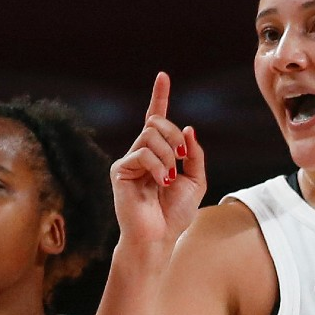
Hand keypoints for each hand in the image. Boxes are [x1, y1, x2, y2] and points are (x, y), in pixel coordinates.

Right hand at [112, 72, 206, 254]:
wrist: (159, 238)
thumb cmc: (175, 214)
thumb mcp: (196, 181)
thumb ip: (194, 154)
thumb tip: (189, 128)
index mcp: (158, 154)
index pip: (157, 119)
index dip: (160, 96)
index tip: (163, 76)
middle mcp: (141, 153)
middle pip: (157, 122)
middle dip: (175, 136)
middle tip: (183, 158)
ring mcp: (129, 161)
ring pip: (150, 135)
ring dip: (168, 154)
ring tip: (169, 179)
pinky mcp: (119, 170)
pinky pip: (142, 152)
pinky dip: (158, 166)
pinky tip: (161, 183)